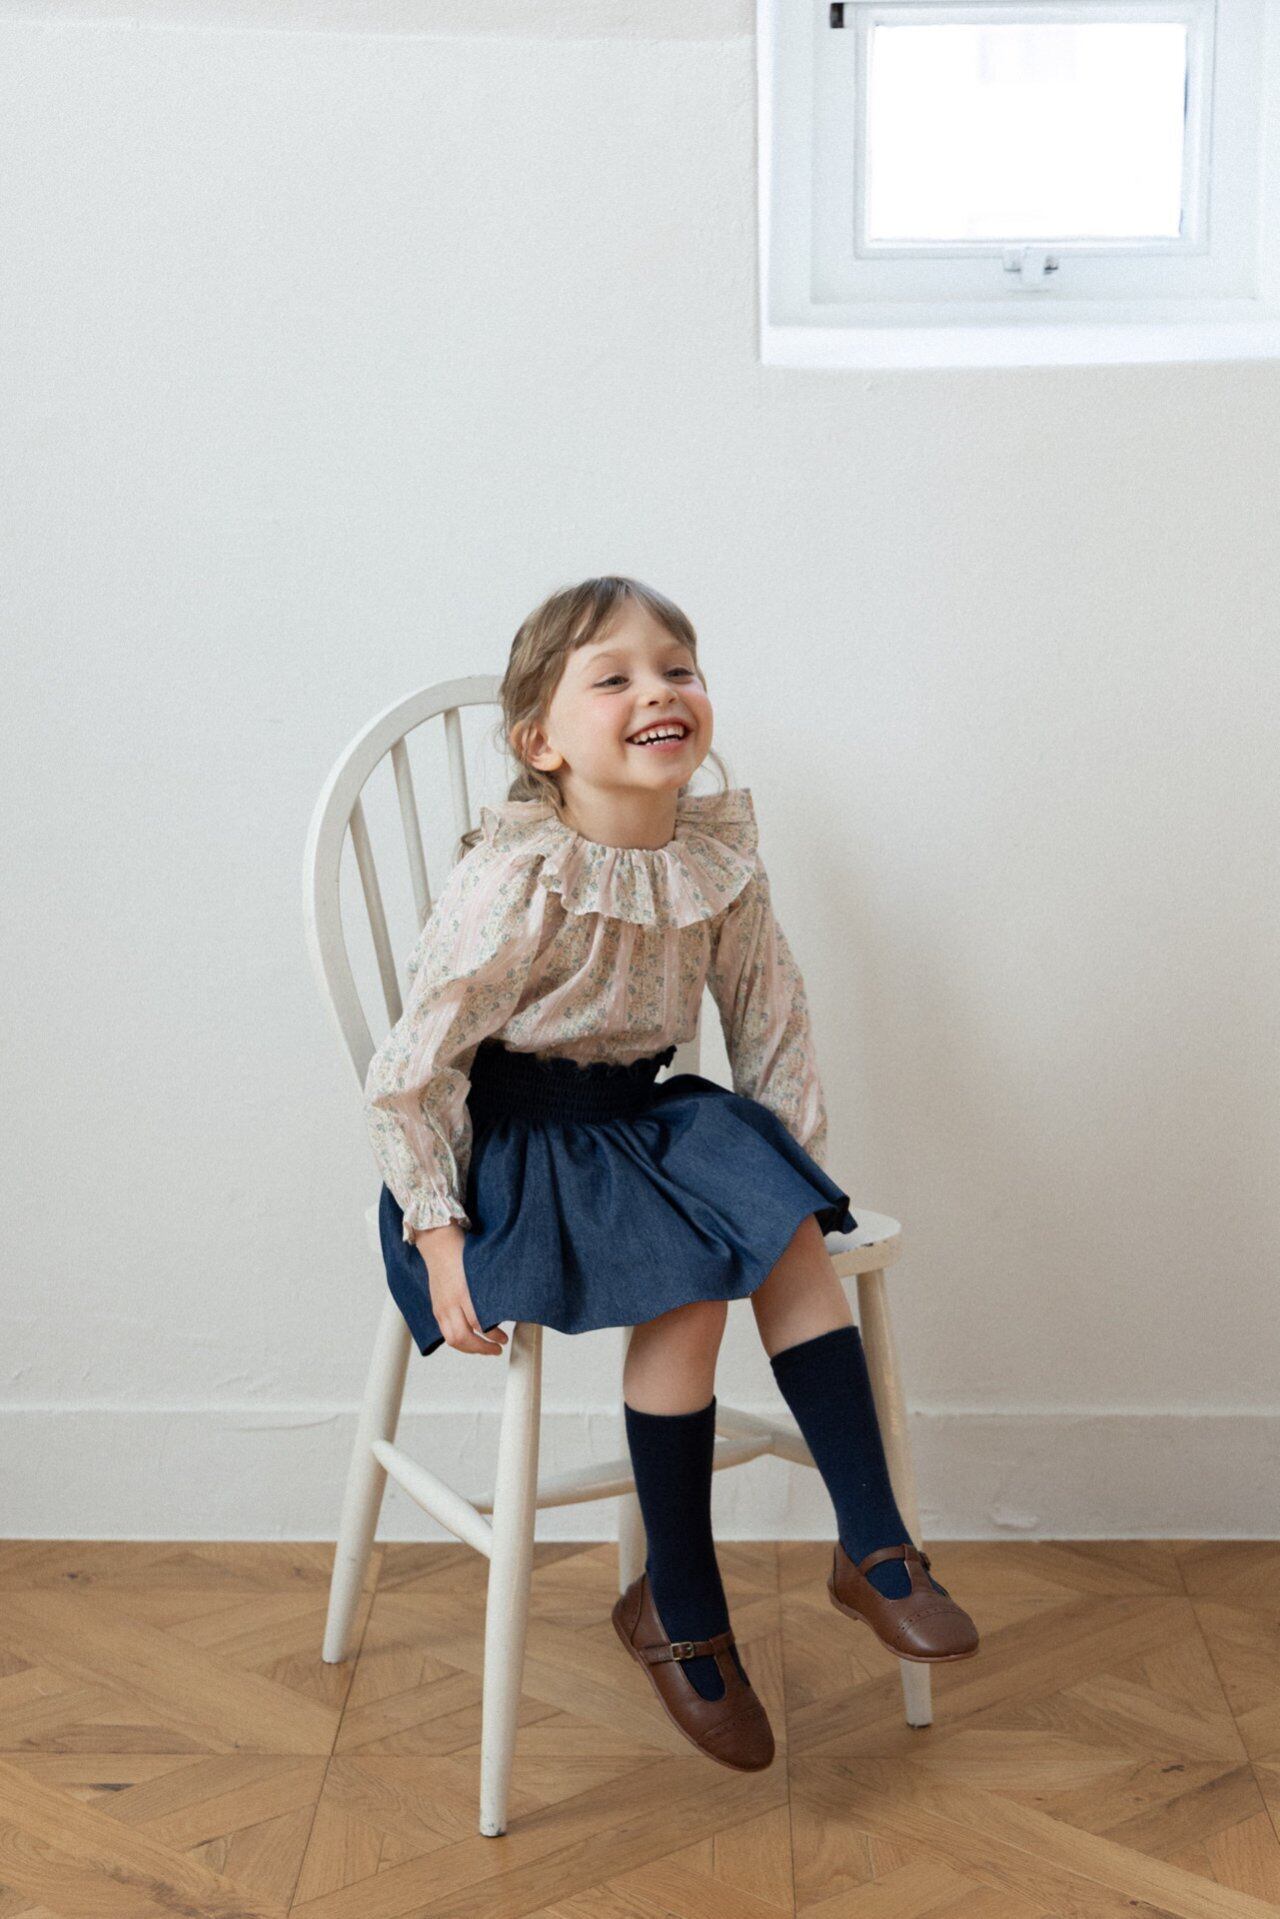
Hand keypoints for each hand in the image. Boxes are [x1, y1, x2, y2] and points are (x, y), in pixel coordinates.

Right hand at [413, 1222, 508, 1355]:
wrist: (438, 1242)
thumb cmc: (462, 1250)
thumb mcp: (482, 1268)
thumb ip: (492, 1289)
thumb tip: (509, 1306)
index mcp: (463, 1291)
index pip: (477, 1323)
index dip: (492, 1335)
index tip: (504, 1338)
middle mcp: (449, 1302)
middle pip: (462, 1337)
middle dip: (482, 1348)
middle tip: (498, 1348)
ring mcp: (441, 1306)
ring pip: (452, 1339)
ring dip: (470, 1349)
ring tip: (486, 1348)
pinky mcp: (436, 1308)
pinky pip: (446, 1332)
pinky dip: (460, 1341)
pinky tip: (472, 1340)